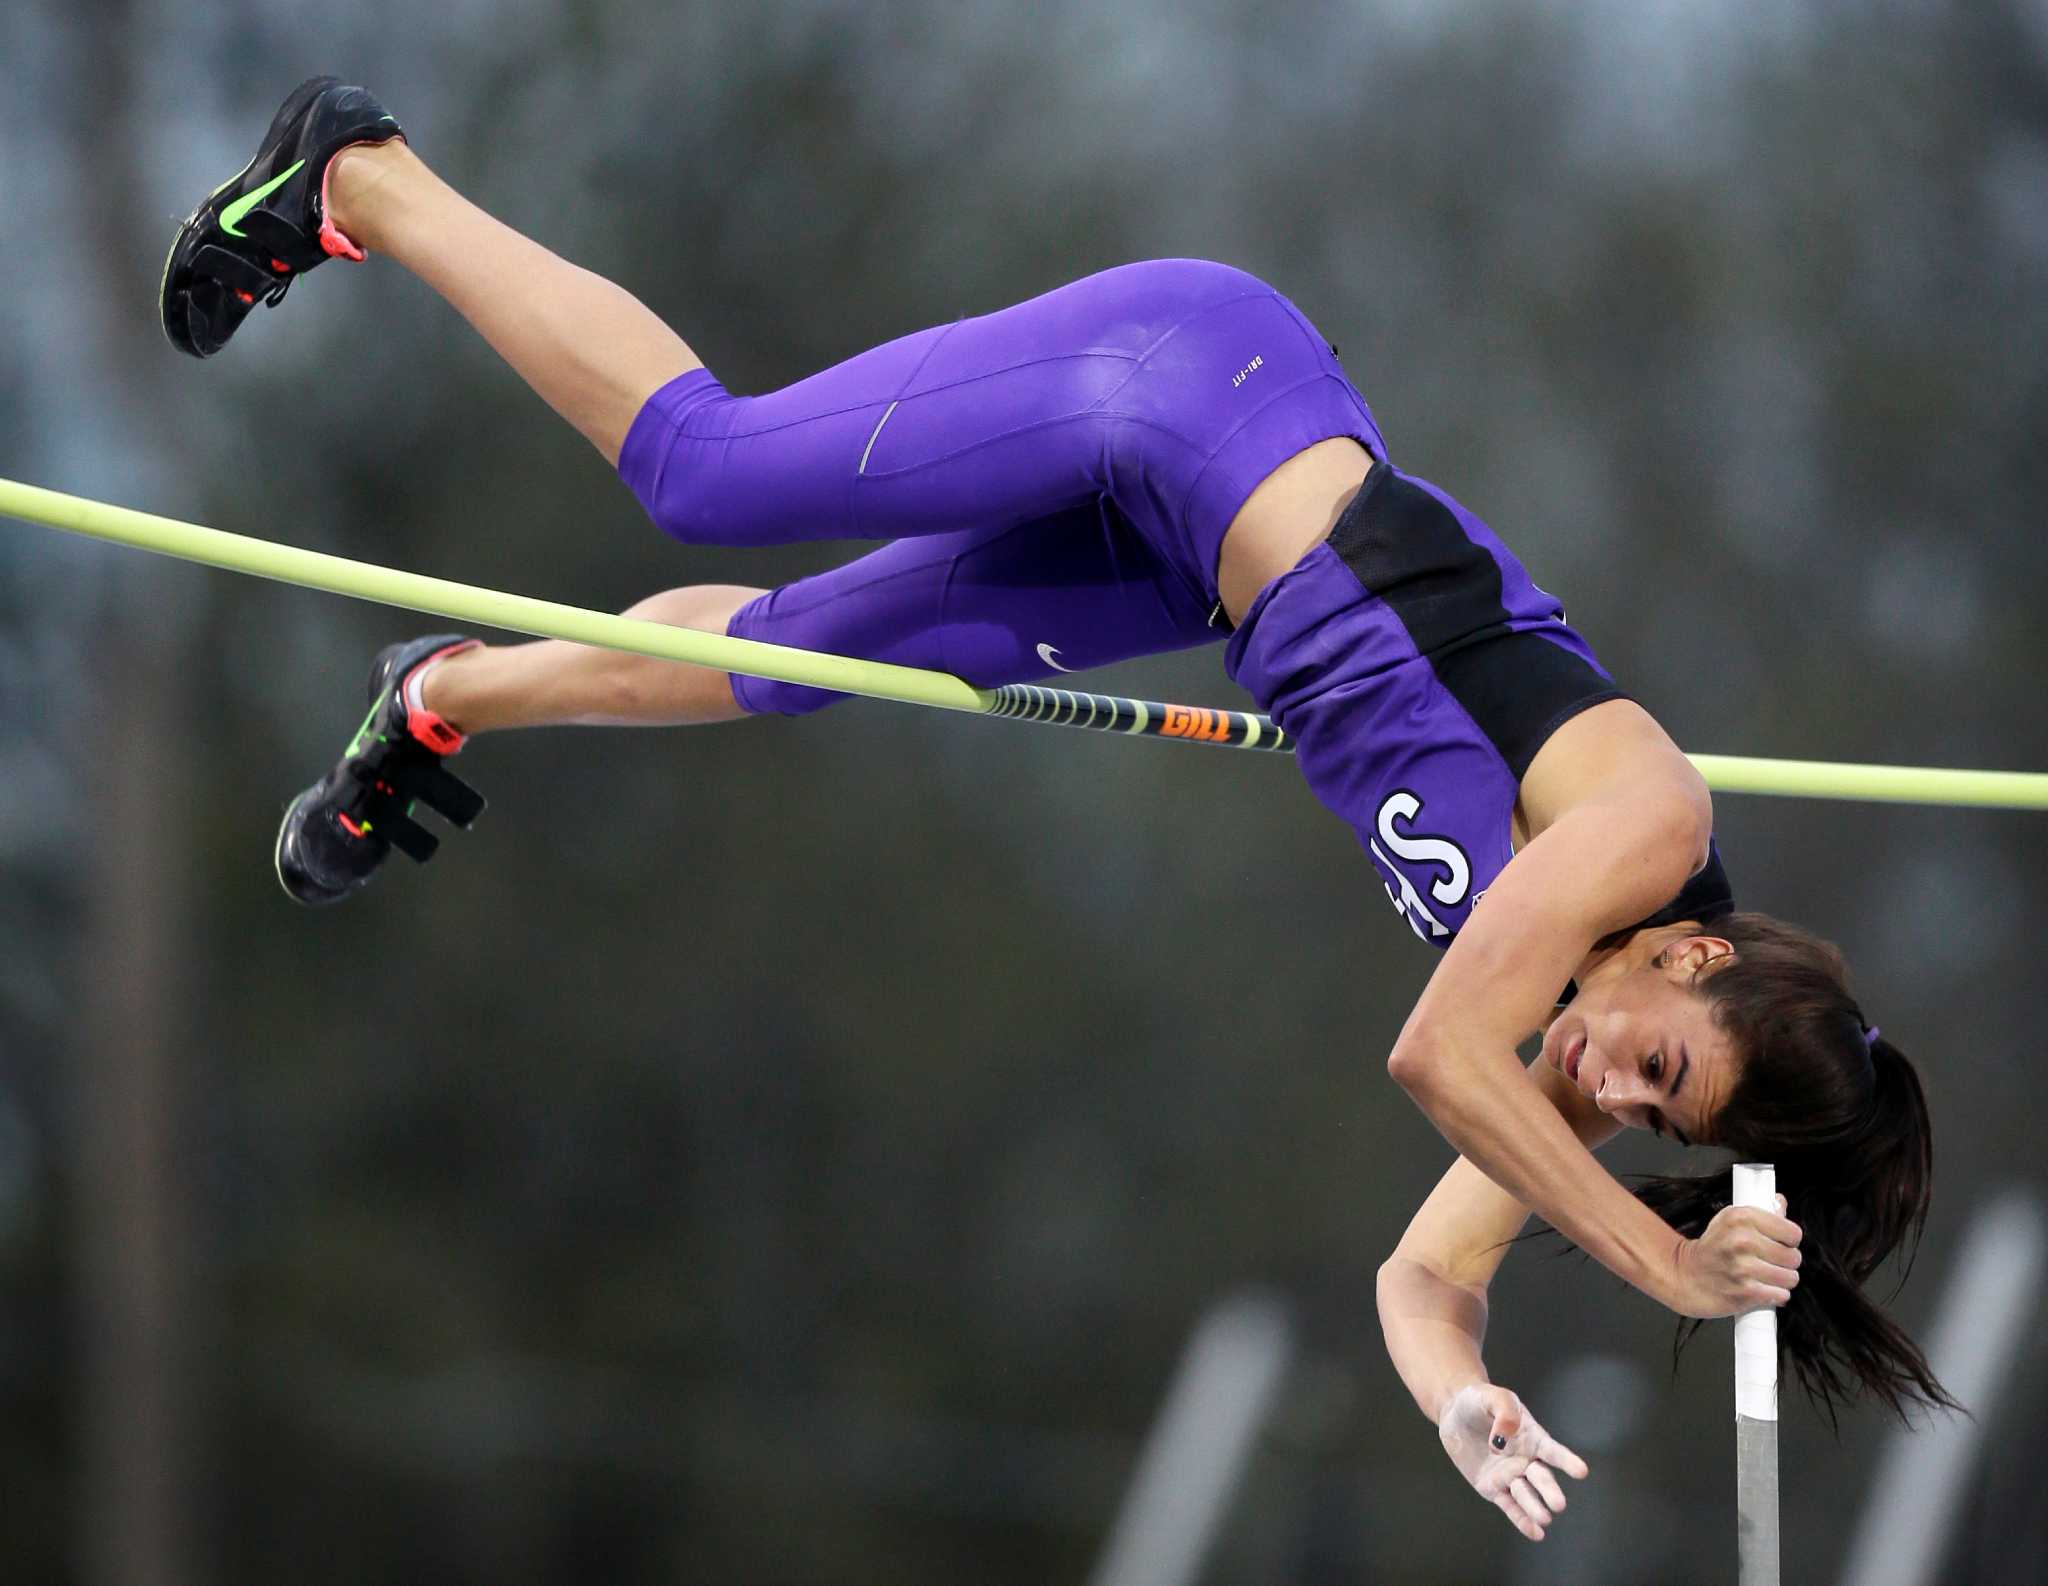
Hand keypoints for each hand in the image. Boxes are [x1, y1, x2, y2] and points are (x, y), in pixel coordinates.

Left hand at [1437, 1383, 1588, 1541]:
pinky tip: (1536, 1533)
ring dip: (1535, 1508)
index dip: (1566, 1461)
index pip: (1553, 1451)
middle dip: (1549, 1491)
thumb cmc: (1480, 1401)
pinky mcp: (1493, 1488)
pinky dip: (1522, 1520)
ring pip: (1526, 1495)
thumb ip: (1504, 1413)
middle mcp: (1526, 1460)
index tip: (1581, 1471)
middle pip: (1541, 1478)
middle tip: (1558, 1504)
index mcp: (1533, 1438)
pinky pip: (1509, 1506)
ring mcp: (1510, 1476)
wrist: (1455, 1412)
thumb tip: (1501, 1442)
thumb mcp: (1493, 1397)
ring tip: (1544, 1518)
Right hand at [1669, 1193, 1801, 1317]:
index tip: (1780, 1243)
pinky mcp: (1746, 1292)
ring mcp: (1744, 1267)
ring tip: (1767, 1276)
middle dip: (1786, 1262)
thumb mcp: (1728, 1221)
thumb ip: (1759, 1213)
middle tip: (1771, 1261)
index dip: (1789, 1240)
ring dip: (1782, 1280)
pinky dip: (1775, 1295)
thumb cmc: (1711, 1249)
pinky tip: (1762, 1288)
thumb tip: (1780, 1203)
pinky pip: (1781, 1295)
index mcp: (1741, 1217)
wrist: (1686, 1275)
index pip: (1793, 1232)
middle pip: (1794, 1257)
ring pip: (1791, 1278)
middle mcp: (1742, 1240)